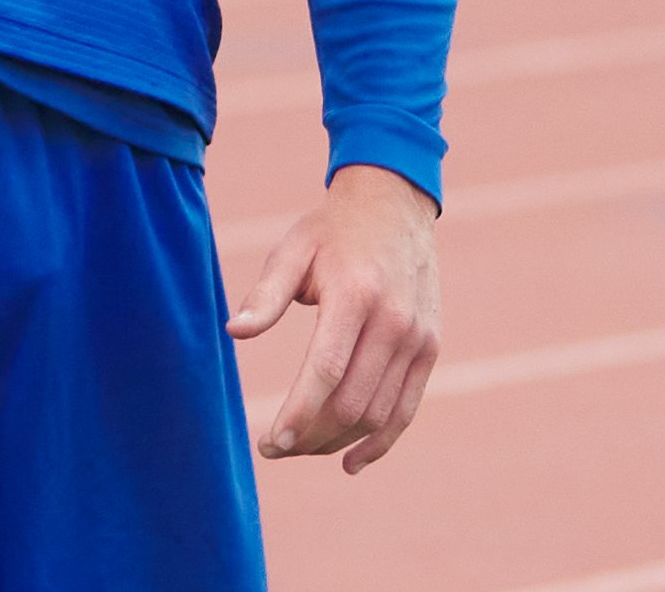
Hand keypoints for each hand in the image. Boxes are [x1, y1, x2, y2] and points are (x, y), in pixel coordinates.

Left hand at [226, 164, 440, 473]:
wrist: (395, 202)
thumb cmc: (332, 230)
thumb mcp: (294, 249)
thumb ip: (266, 294)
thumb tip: (235, 332)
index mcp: (354, 293)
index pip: (326, 370)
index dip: (299, 413)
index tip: (270, 441)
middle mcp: (392, 320)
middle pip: (351, 402)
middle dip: (309, 436)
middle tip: (275, 447)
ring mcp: (416, 337)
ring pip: (377, 413)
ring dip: (337, 443)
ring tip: (301, 448)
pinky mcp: (429, 348)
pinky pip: (406, 410)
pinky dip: (380, 443)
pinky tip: (349, 462)